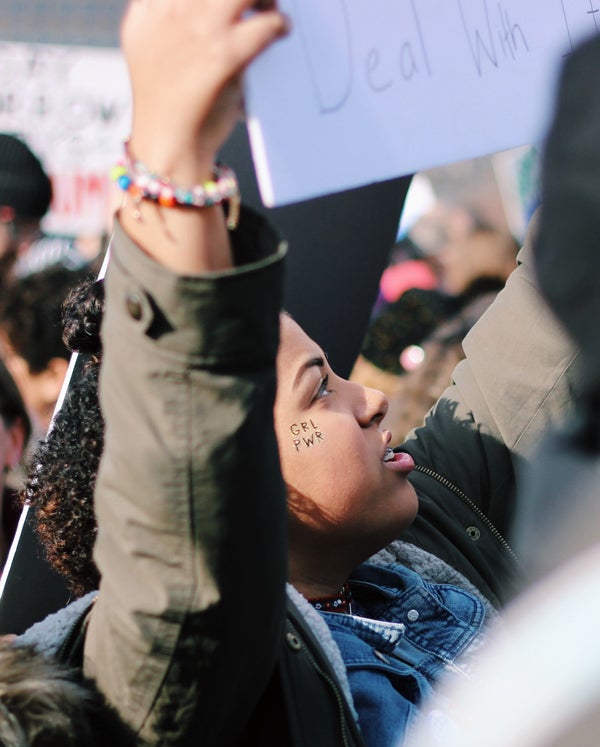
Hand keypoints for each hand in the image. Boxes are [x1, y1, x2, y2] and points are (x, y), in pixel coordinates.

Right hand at [121, 0, 288, 181]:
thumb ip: (170, 19)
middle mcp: (170, 11)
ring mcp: (196, 29)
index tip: (231, 2)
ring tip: (271, 9)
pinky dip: (279, 24)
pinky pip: (265, 23)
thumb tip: (209, 7)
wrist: (167, 144)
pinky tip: (281, 32)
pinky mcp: (223, 54)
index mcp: (148, 9)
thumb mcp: (150, 48)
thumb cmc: (166, 103)